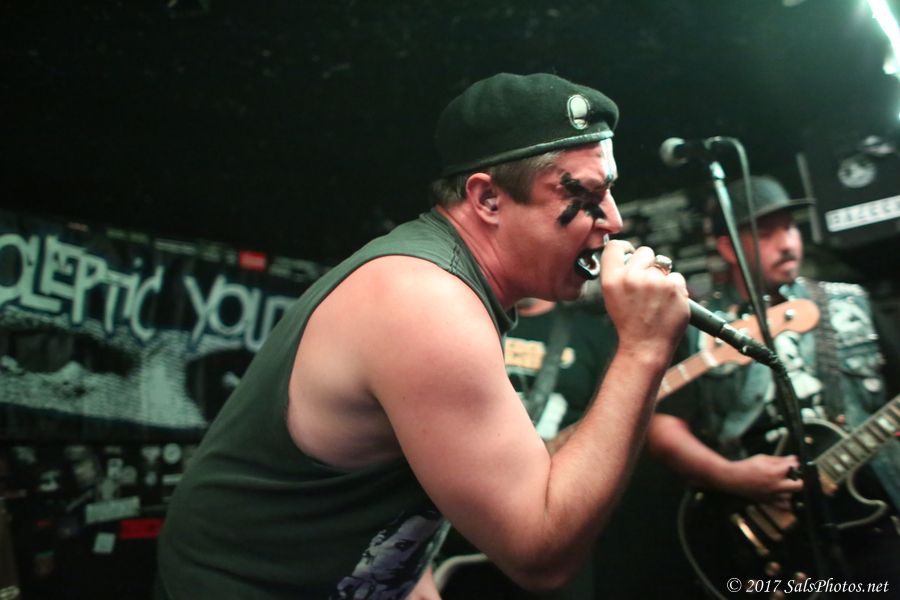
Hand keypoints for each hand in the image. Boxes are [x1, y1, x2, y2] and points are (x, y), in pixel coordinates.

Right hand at [600, 242, 689, 358]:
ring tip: (656, 299)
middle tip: (646, 284)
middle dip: (648, 263)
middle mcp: (632, 278)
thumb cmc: (630, 323)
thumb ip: (619, 274)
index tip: (630, 253)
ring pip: (664, 265)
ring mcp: (655, 282)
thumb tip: (631, 254)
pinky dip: (675, 289)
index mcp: (612, 280)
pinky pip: (677, 278)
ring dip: (662, 278)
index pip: (614, 247)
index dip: (624, 247)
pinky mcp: (674, 288)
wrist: (646, 345)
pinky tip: (667, 303)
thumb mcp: (612, 298)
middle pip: (644, 251)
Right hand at [720, 454, 802, 504]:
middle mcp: (775, 485)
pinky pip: (784, 506)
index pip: (794, 466)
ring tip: (785, 484)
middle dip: (798, 478)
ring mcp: (772, 495)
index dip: (795, 463)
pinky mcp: (768, 502)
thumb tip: (793, 459)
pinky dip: (786, 502)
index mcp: (774, 472)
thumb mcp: (763, 458)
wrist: (732, 478)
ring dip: (791, 489)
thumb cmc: (746, 468)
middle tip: (793, 475)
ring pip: (792, 496)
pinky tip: (783, 495)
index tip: (793, 462)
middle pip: (799, 485)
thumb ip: (779, 460)